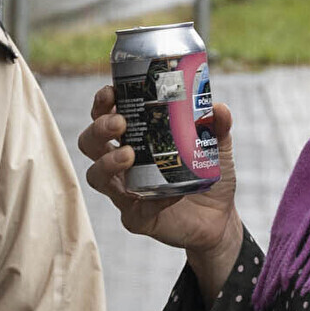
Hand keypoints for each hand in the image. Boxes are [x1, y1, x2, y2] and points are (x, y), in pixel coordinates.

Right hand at [79, 84, 245, 297]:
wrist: (219, 217)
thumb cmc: (207, 173)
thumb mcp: (217, 145)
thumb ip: (217, 126)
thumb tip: (219, 108)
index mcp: (134, 139)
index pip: (105, 116)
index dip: (102, 103)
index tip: (111, 92)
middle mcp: (122, 164)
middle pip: (90, 143)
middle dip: (99, 129)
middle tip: (120, 122)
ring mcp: (126, 192)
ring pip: (97, 176)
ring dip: (108, 163)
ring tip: (128, 155)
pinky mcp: (138, 218)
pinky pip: (135, 210)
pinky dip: (153, 200)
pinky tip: (172, 193)